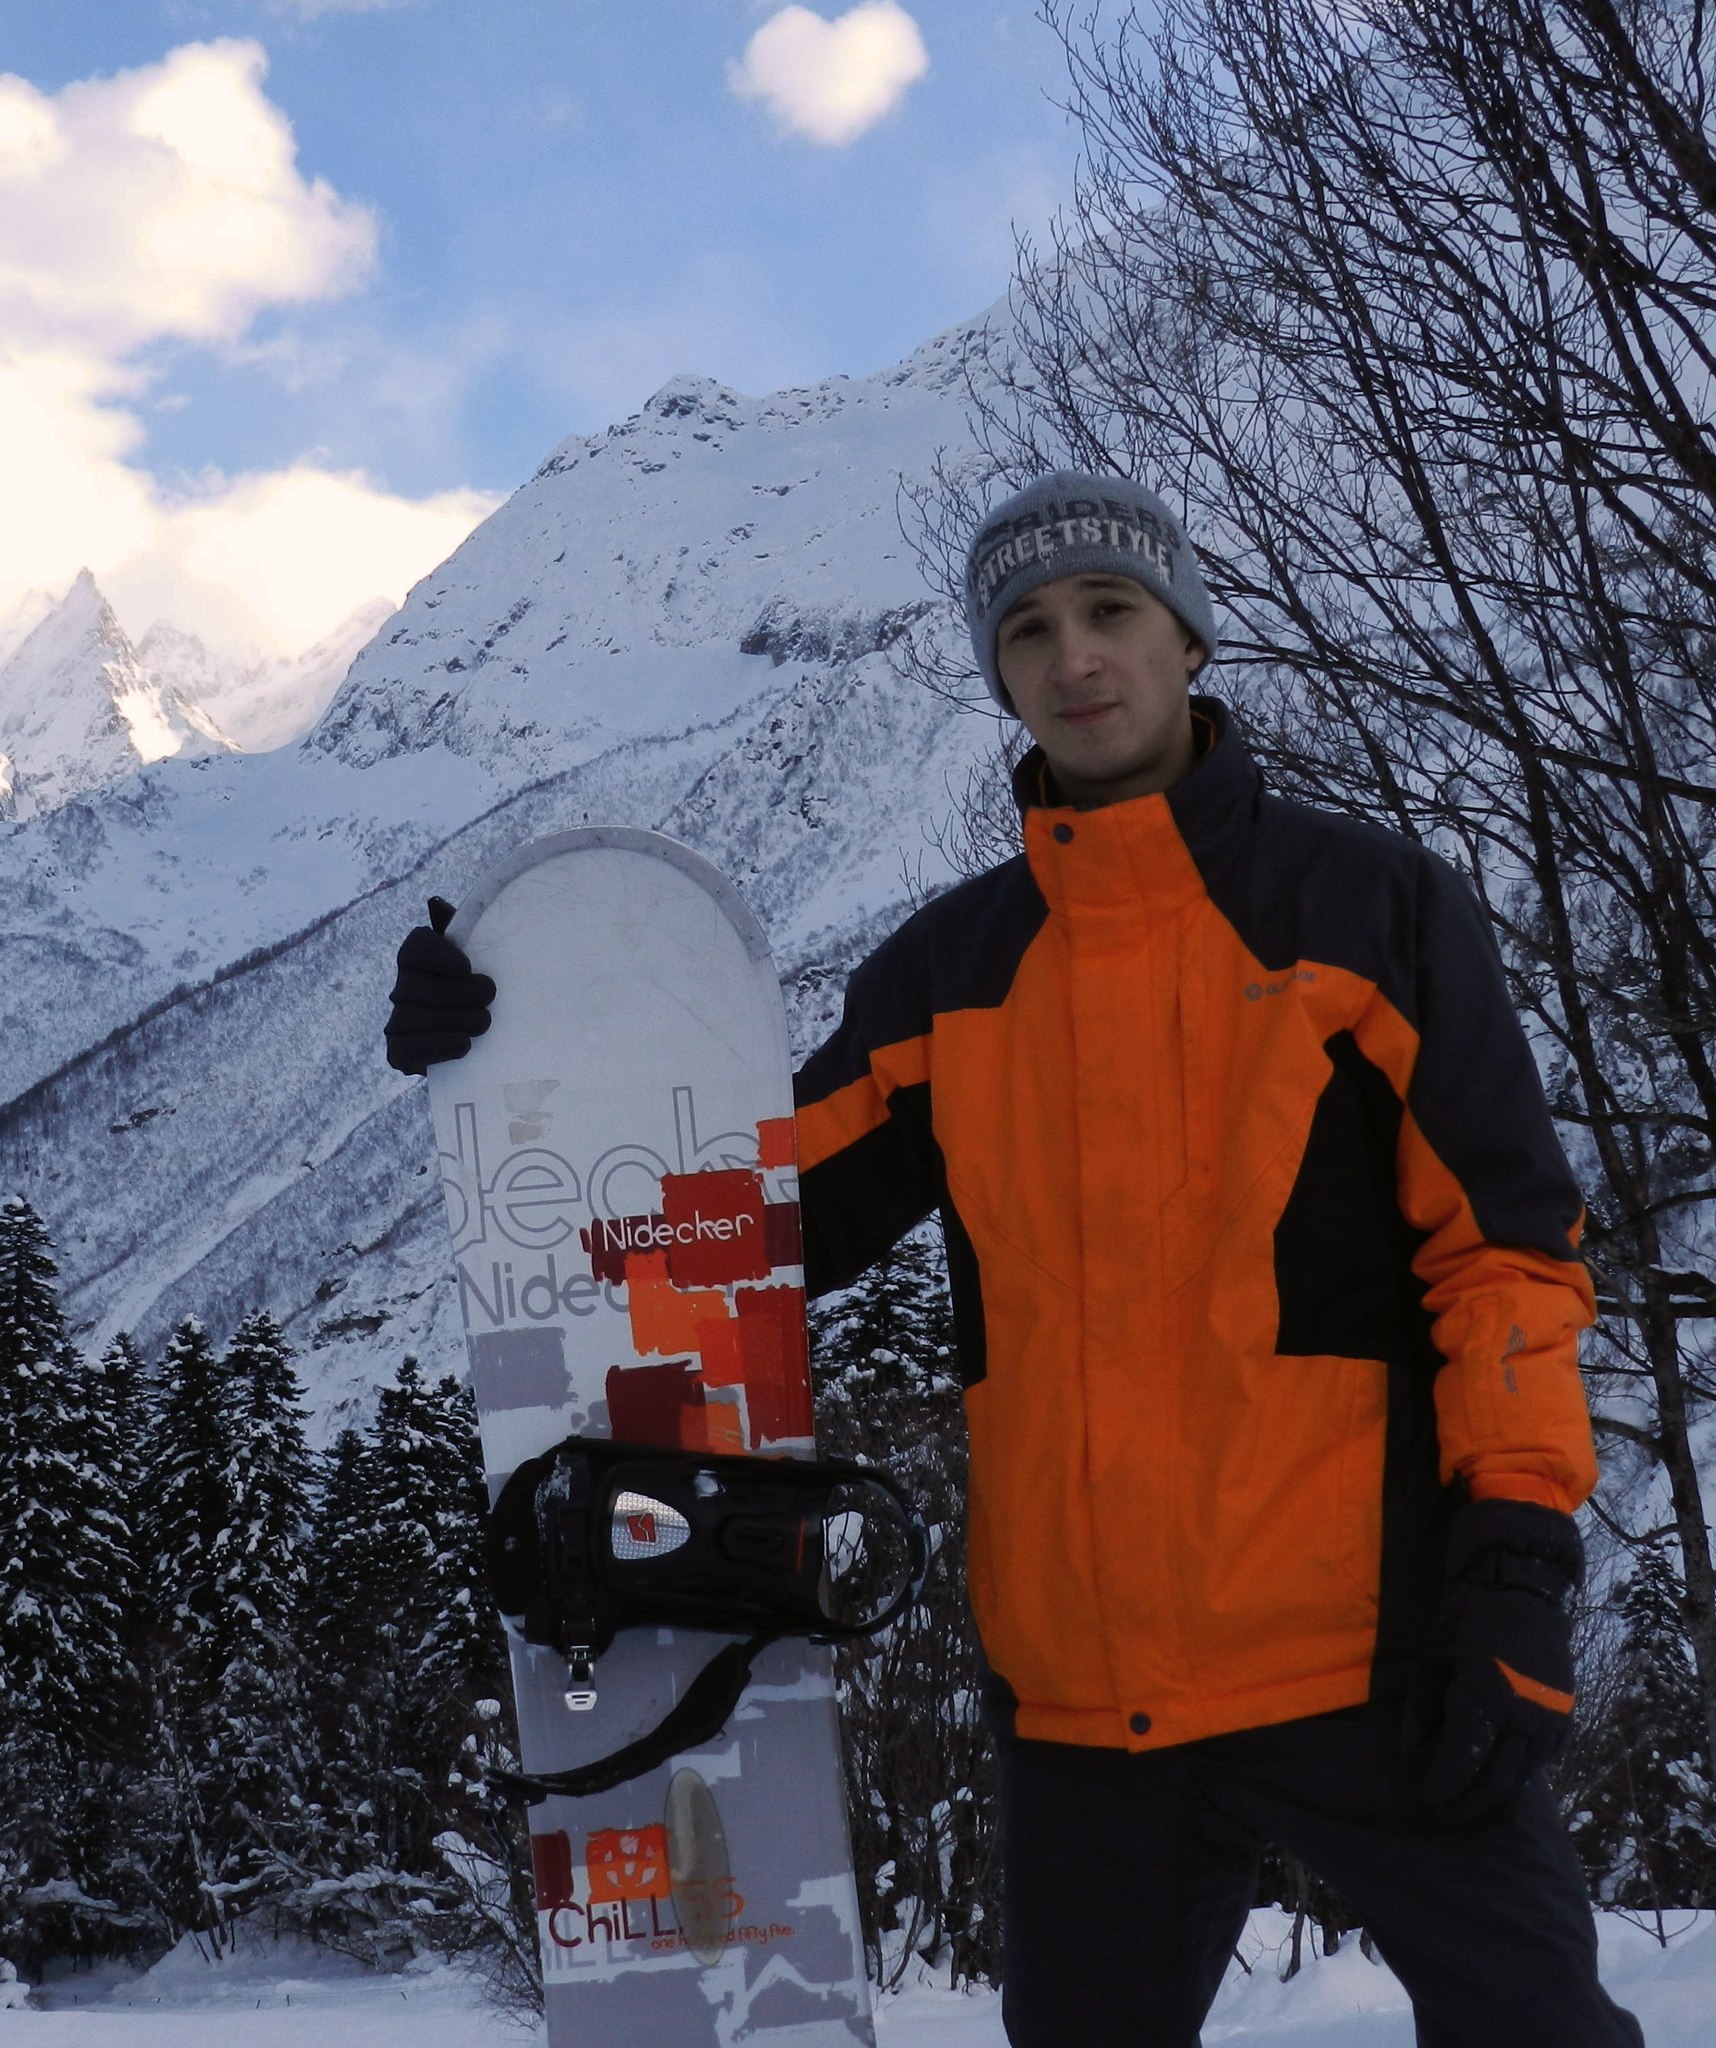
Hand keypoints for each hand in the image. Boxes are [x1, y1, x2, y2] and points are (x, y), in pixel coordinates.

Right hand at [384, 896, 496, 1074]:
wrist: (480, 1040)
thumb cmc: (480, 988)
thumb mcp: (478, 955)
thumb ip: (460, 927)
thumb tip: (435, 903)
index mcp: (415, 957)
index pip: (415, 949)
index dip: (440, 957)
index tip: (468, 967)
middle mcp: (399, 989)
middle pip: (420, 988)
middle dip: (461, 994)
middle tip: (489, 997)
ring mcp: (395, 1023)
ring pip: (420, 1019)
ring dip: (460, 1020)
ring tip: (483, 1021)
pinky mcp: (398, 1054)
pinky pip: (414, 1047)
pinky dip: (444, 1045)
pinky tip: (464, 1042)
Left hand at [1415, 1498, 1581, 1823]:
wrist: (1522, 1590)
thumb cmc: (1468, 1621)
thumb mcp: (1434, 1660)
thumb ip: (1423, 1709)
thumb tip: (1412, 1753)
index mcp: (1486, 1698)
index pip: (1462, 1758)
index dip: (1444, 1784)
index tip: (1426, 1800)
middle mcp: (1523, 1716)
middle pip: (1496, 1778)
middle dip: (1467, 1801)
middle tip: (1443, 1816)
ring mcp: (1549, 1719)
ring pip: (1522, 1776)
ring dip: (1495, 1799)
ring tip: (1469, 1811)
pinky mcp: (1563, 1717)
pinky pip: (1541, 1761)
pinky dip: (1518, 1778)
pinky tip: (1500, 1788)